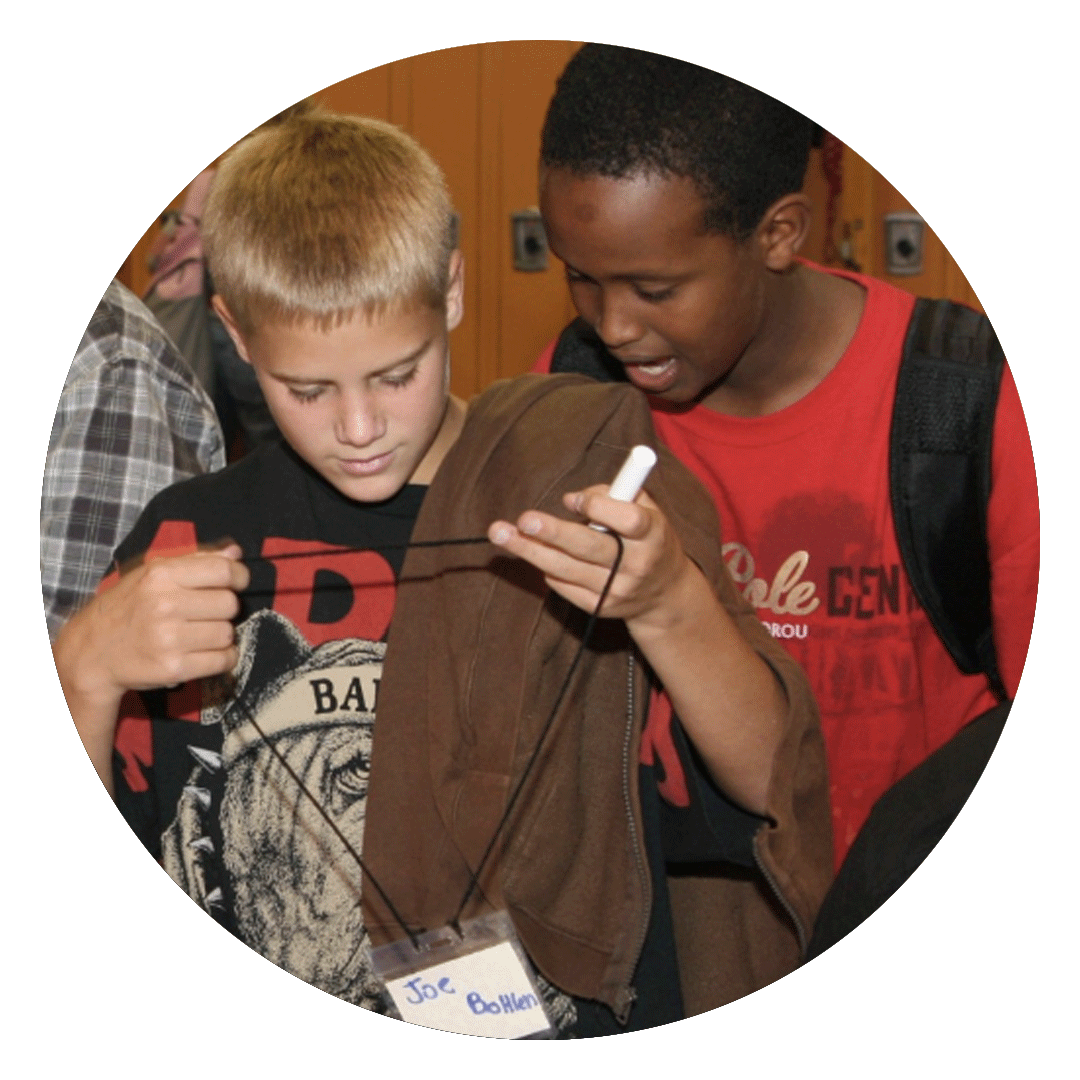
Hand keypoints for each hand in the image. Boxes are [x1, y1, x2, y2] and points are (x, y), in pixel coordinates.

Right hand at [56, 544, 249, 704]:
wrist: (90, 652)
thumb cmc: (127, 608)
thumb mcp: (151, 575)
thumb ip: (196, 560)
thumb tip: (235, 552)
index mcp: (160, 576)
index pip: (224, 571)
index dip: (239, 576)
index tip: (237, 583)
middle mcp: (164, 605)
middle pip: (230, 604)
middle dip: (225, 609)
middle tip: (208, 613)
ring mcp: (168, 639)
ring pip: (228, 633)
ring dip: (222, 635)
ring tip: (201, 634)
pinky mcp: (173, 668)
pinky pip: (223, 660)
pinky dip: (223, 658)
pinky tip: (206, 653)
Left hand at [487, 486, 695, 631]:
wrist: (664, 594)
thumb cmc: (647, 538)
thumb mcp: (645, 509)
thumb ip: (613, 494)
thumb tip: (569, 500)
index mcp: (653, 534)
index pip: (629, 521)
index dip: (600, 508)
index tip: (574, 500)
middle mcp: (637, 565)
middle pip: (589, 548)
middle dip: (553, 532)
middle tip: (524, 519)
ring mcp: (617, 590)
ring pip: (566, 569)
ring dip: (530, 550)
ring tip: (501, 533)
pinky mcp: (600, 608)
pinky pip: (563, 585)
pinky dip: (546, 566)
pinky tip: (533, 552)